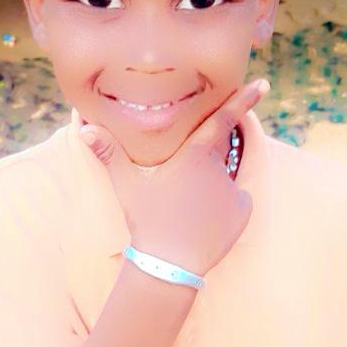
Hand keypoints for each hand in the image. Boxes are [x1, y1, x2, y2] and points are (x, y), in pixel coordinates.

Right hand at [78, 79, 269, 276]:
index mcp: (193, 155)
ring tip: (187, 214)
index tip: (262, 83)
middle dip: (203, 166)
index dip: (243, 99)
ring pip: (224, 180)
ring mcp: (234, 189)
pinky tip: (204, 224)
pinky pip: (237, 202)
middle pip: (216, 154)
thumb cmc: (147, 220)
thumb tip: (84, 129)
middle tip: (183, 192)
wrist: (169, 263)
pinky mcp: (244, 210)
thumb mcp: (127, 186)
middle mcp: (219, 168)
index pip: (223, 120)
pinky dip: (224, 209)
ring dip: (209, 190)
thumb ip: (109, 154)